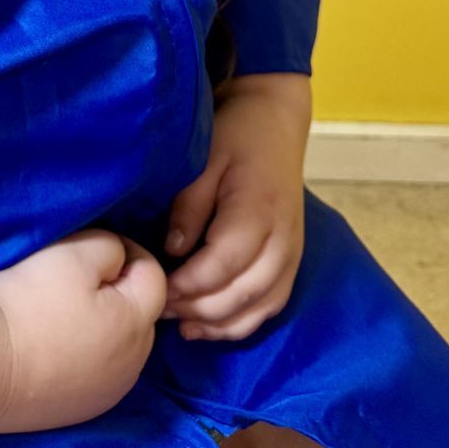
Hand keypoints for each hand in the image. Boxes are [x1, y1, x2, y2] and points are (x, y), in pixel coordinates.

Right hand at [0, 227, 166, 434]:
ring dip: (100, 325)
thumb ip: (110, 247)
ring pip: (117, 346)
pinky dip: (82, 354)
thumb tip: (118, 260)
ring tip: (58, 312)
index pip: (153, 275)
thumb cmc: (30, 301)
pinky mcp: (79, 412)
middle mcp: (132, 366)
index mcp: (137, 325)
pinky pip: (94, 372)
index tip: (89, 246)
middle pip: (138, 314)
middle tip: (72, 278)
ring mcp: (107, 395)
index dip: (126, 250)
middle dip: (115, 290)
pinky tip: (50, 345)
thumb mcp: (74, 252)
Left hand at [158, 72, 310, 341]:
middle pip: (241, 293)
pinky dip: (242, 322)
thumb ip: (190, 206)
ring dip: (219, 324)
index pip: (222, 264)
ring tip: (180, 324)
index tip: (155, 288)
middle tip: (157, 310)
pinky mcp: (293, 259)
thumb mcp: (204, 159)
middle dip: (197, 309)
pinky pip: (272, 305)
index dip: (188, 285)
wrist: (275, 120)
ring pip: (258, 307)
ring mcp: (292, 253)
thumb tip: (172, 252)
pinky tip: (210, 326)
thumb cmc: (235, 134)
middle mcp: (283, 239)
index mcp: (258, 210)